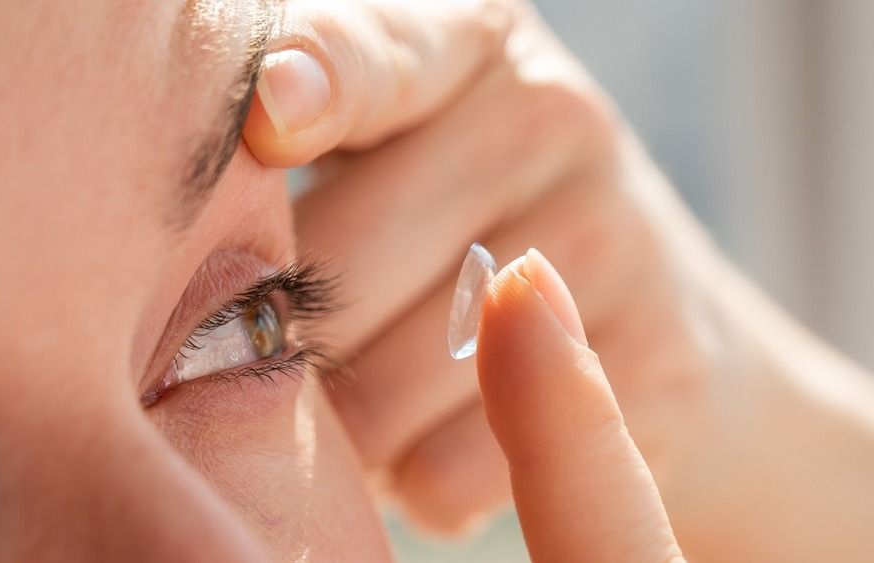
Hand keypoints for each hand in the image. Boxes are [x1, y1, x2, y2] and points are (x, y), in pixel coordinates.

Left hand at [243, 0, 720, 535]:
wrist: (641, 299)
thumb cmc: (465, 210)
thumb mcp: (395, 134)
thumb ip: (305, 139)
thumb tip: (214, 178)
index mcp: (473, 43)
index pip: (379, 53)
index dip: (321, 80)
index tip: (270, 123)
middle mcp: (557, 120)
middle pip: (340, 266)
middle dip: (281, 339)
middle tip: (282, 351)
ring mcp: (619, 242)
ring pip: (383, 392)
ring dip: (343, 426)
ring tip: (368, 390)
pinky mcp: (660, 365)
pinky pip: (449, 474)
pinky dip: (411, 482)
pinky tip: (432, 434)